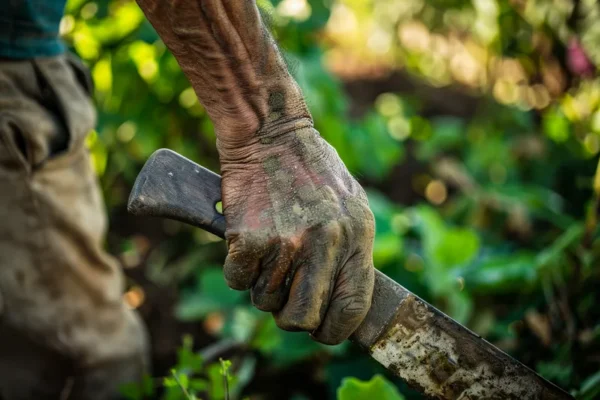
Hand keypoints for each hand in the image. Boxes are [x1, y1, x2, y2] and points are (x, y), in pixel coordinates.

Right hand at [220, 127, 374, 343]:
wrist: (270, 134)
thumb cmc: (311, 169)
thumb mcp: (351, 204)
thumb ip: (352, 250)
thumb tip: (345, 296)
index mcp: (355, 237)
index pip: (352, 308)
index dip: (335, 330)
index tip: (322, 331)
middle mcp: (324, 245)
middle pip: (304, 318)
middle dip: (292, 318)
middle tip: (285, 300)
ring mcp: (285, 244)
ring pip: (265, 301)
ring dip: (262, 286)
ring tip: (268, 253)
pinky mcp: (248, 239)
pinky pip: (237, 281)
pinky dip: (238, 269)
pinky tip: (247, 243)